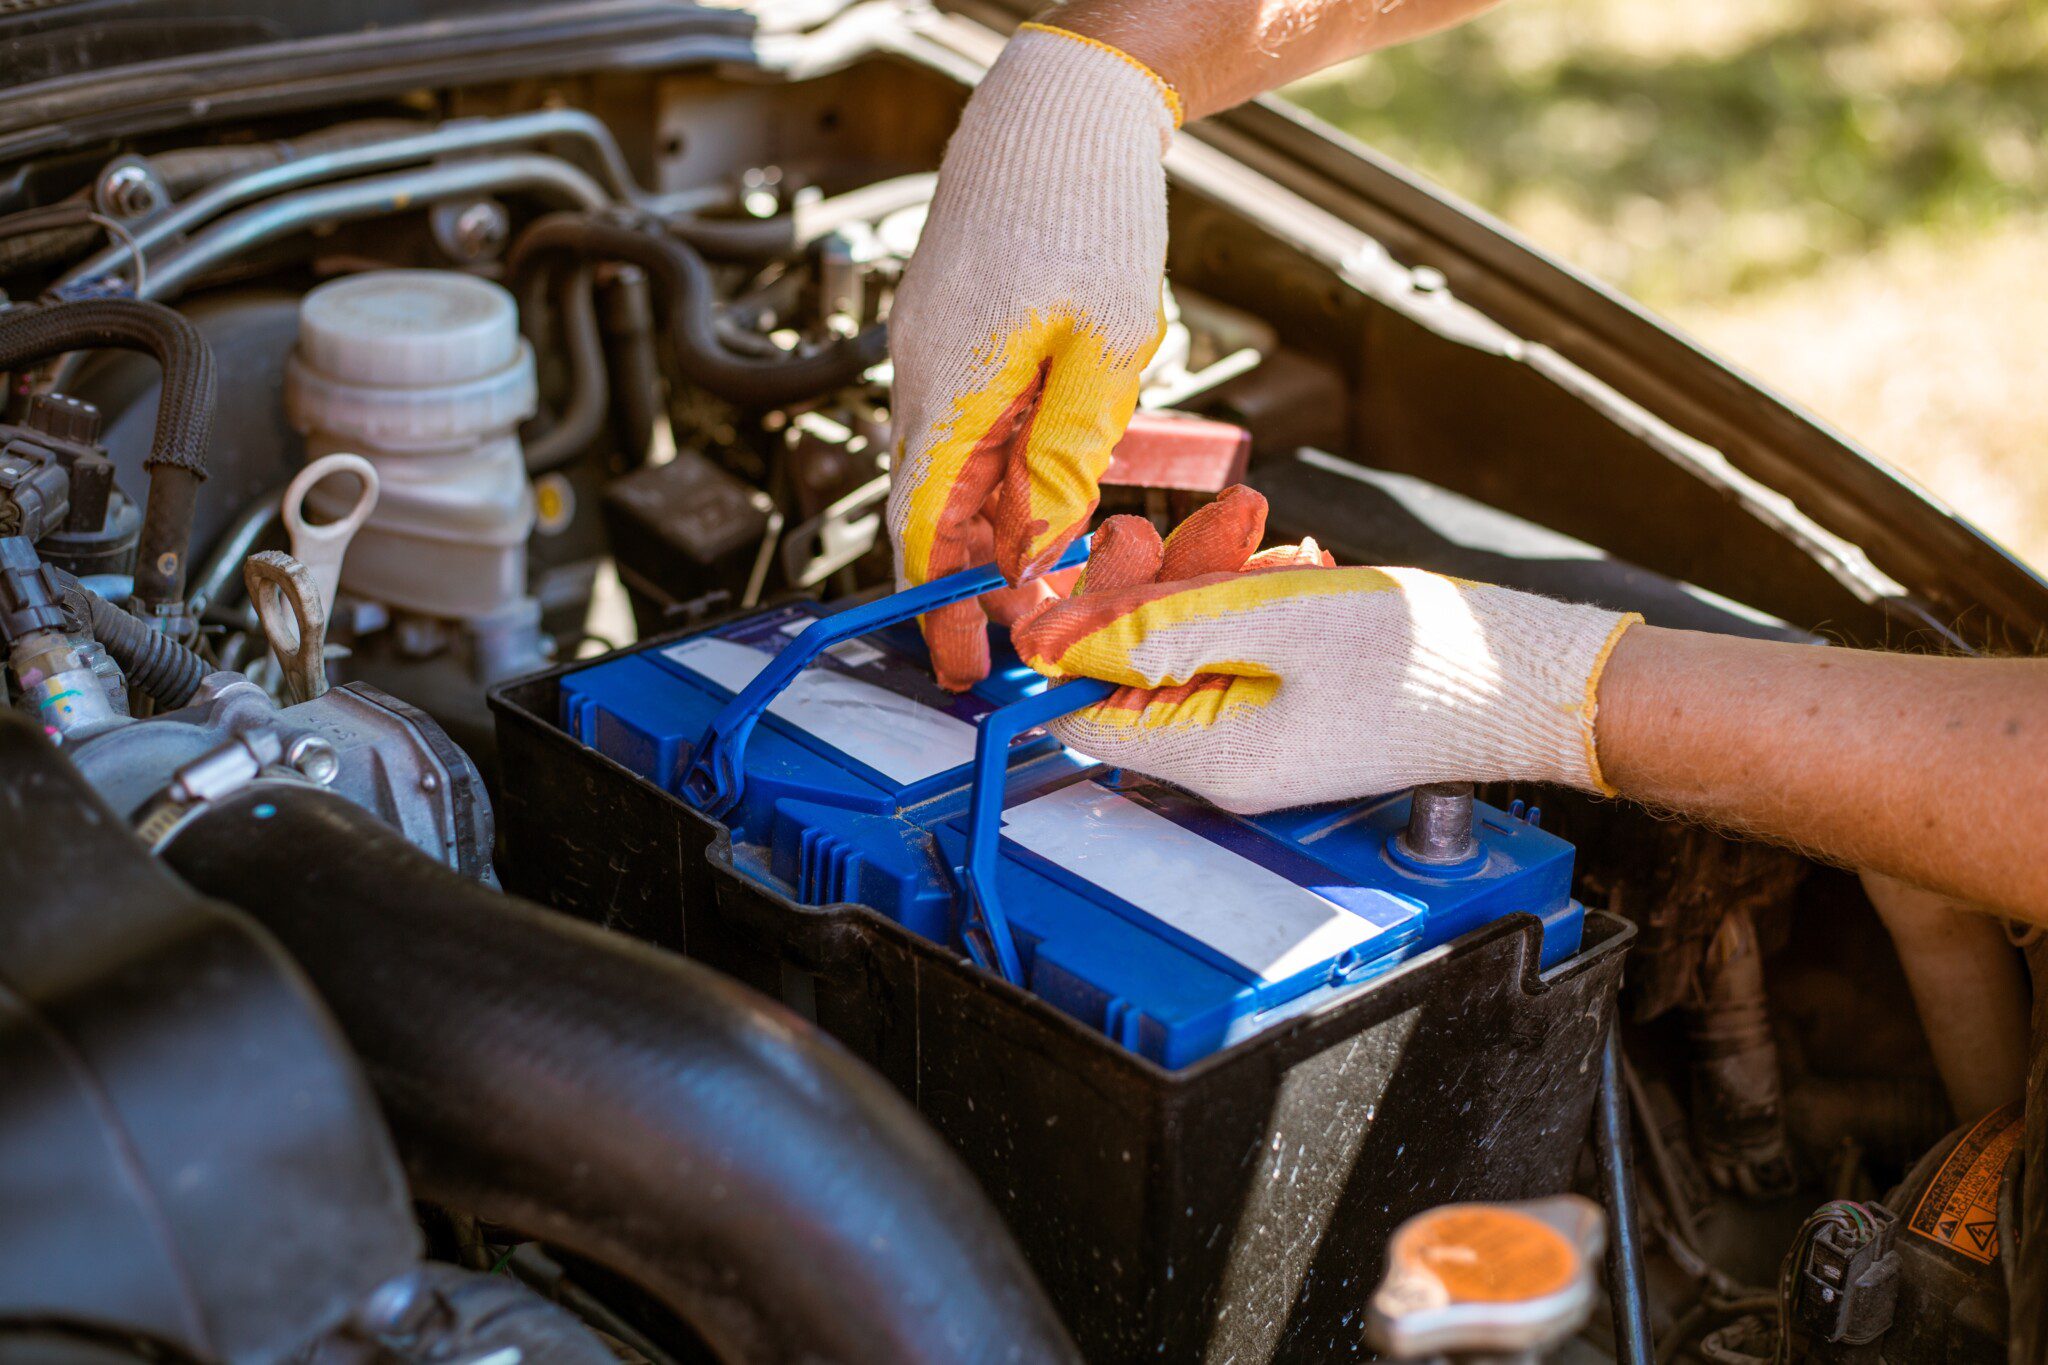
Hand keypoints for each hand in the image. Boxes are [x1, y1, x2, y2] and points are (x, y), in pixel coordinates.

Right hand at [887, 23, 1180, 689]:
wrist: (1062, 106)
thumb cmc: (1091, 206)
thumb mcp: (1107, 350)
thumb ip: (1068, 454)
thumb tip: (1037, 543)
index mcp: (951, 387)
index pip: (926, 526)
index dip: (942, 604)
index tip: (964, 661)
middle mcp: (920, 375)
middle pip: (929, 507)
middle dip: (966, 581)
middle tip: (1011, 638)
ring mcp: (927, 351)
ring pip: (946, 469)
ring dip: (986, 528)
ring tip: (1040, 576)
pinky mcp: (948, 332)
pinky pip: (960, 425)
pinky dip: (992, 473)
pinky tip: (1038, 491)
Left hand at [1011, 487, 1640, 813]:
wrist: (1535, 679)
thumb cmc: (1428, 661)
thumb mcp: (1277, 618)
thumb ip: (1159, 628)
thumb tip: (1059, 636)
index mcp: (1210, 754)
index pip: (1083, 710)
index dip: (1060, 639)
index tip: (1052, 573)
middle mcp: (1225, 757)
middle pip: (1134, 668)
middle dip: (1144, 585)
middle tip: (1162, 526)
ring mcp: (1262, 733)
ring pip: (1191, 643)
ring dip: (1208, 577)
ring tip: (1253, 528)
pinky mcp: (1295, 704)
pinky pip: (1242, 645)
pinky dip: (1253, 595)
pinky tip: (1292, 561)